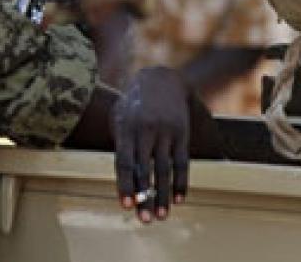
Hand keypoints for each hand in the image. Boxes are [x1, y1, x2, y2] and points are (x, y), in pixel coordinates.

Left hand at [113, 66, 189, 222]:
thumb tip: (122, 177)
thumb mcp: (119, 116)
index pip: (125, 162)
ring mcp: (166, 132)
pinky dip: (180, 182)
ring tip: (161, 216)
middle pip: (145, 169)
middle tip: (144, 220)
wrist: (162, 80)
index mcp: (126, 128)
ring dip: (162, 195)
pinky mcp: (182, 134)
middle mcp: (146, 131)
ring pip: (164, 169)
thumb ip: (119, 144)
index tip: (126, 205)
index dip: (125, 185)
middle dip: (144, 197)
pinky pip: (182, 162)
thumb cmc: (133, 104)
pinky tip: (178, 199)